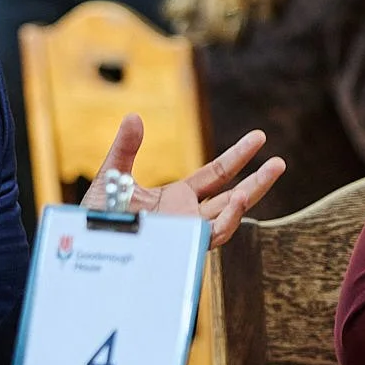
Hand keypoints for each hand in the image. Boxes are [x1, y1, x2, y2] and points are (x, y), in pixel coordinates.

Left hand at [89, 114, 285, 247]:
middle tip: (281, 161)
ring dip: (249, 196)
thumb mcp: (112, 175)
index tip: (260, 139)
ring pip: (229, 217)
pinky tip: (239, 201)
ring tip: (271, 171)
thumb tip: (134, 117)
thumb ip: (125, 148)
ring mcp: (187, 234)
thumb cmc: (96, 216)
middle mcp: (188, 216)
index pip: (217, 175)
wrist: (84, 245)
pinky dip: (228, 219)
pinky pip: (212, 236)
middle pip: (232, 196)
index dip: (239, 157)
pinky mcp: (182, 248)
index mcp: (178, 197)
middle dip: (258, 180)